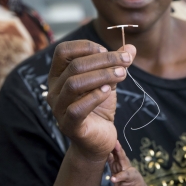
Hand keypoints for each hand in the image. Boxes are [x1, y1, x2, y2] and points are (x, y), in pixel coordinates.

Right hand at [47, 40, 135, 161]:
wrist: (99, 138)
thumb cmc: (100, 106)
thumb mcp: (108, 81)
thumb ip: (116, 64)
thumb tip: (131, 47)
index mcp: (59, 75)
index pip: (63, 51)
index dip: (85, 46)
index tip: (105, 49)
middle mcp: (54, 90)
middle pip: (75, 66)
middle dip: (104, 60)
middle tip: (126, 61)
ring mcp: (58, 108)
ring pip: (74, 84)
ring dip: (102, 75)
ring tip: (122, 74)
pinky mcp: (68, 125)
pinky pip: (77, 108)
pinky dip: (95, 96)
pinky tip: (109, 91)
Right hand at [107, 141, 153, 185]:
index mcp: (132, 173)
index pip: (126, 174)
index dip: (119, 176)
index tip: (113, 180)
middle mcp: (127, 167)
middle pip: (123, 158)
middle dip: (119, 150)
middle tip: (115, 142)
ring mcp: (121, 165)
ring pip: (117, 155)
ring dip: (113, 148)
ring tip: (108, 141)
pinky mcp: (115, 165)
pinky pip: (111, 158)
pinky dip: (107, 153)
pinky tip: (104, 148)